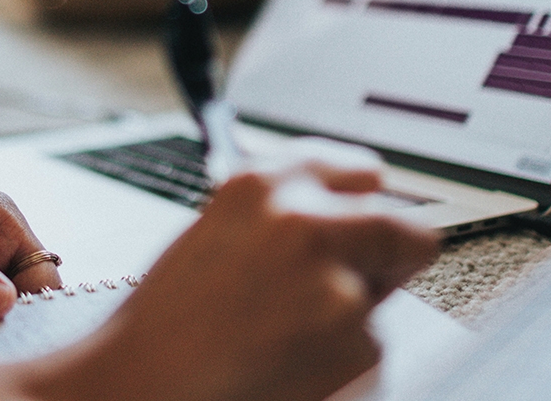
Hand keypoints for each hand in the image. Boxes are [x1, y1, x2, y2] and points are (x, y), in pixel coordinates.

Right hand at [28, 160, 438, 400]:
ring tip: (283, 334)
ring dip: (352, 314)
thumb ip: (282, 211)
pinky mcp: (356, 344)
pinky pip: (372, 350)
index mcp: (263, 183)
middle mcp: (305, 220)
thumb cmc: (167, 322)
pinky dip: (342, 362)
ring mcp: (336, 283)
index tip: (367, 216)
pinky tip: (288, 364)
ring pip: (382, 298)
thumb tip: (342, 213)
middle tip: (356, 280)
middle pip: (404, 225)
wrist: (145, 386)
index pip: (362, 171)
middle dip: (389, 255)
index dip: (366, 202)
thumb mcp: (218, 230)